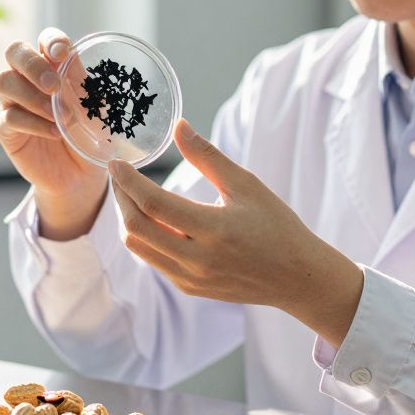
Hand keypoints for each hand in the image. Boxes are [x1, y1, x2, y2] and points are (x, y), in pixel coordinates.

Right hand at [0, 27, 107, 237]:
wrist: (79, 176)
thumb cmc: (88, 136)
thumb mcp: (96, 112)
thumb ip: (88, 91)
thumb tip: (84, 74)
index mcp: (52, 67)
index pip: (45, 41)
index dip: (51, 41)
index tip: (63, 52)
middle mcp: (28, 80)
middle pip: (14, 52)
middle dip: (32, 64)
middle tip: (53, 84)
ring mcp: (13, 103)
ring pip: (4, 82)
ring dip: (33, 96)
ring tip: (59, 115)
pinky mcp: (6, 129)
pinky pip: (10, 118)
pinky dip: (34, 124)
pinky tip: (55, 132)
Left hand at [108, 118, 364, 346]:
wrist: (297, 278)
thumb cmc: (276, 226)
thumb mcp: (246, 185)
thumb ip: (207, 156)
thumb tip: (179, 125)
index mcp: (213, 230)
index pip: (153, 203)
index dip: (128, 180)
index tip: (116, 162)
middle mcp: (197, 259)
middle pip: (136, 228)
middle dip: (120, 199)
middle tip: (120, 177)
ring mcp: (191, 278)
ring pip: (138, 248)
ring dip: (127, 220)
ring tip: (130, 196)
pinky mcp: (190, 288)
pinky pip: (152, 261)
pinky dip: (143, 238)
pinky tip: (150, 220)